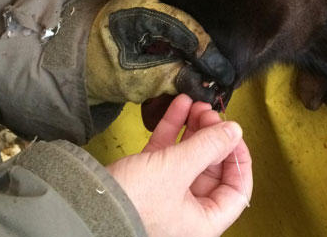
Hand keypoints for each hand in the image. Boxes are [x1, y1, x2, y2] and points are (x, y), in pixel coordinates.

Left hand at [86, 0, 234, 114]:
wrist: (77, 59)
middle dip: (206, 51)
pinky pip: (177, 24)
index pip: (187, 28)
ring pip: (185, 23)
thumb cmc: (103, 70)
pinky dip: (186, 42)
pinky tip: (196, 60)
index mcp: (142, 8)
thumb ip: (175, 79)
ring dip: (198, 47)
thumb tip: (208, 87)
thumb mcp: (139, 81)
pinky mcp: (152, 6)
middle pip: (190, 23)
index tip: (224, 76)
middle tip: (221, 76)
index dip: (209, 53)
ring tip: (212, 71)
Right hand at [107, 94, 251, 236]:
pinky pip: (168, 152)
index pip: (237, 191)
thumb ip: (209, 146)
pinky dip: (174, 129)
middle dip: (213, 135)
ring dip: (195, 128)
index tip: (233, 132)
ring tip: (195, 104)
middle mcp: (188, 211)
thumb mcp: (178, 169)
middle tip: (209, 112)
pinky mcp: (148, 179)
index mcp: (204, 221)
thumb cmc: (135, 201)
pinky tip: (179, 105)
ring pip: (190, 156)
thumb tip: (234, 130)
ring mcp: (168, 194)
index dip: (239, 159)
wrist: (87, 206)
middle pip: (213, 168)